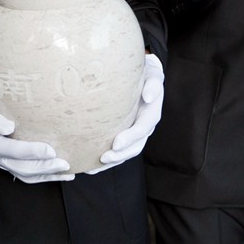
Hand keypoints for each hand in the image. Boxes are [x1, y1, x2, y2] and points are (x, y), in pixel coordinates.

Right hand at [0, 82, 72, 183]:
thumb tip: (8, 127)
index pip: (9, 150)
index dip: (30, 152)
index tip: (49, 150)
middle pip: (21, 167)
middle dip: (44, 167)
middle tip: (64, 163)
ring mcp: (3, 160)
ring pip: (26, 174)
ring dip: (47, 175)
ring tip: (67, 170)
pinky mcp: (10, 160)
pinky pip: (28, 173)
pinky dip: (45, 176)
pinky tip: (63, 173)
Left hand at [86, 54, 164, 174]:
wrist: (143, 78)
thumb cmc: (146, 75)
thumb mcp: (152, 76)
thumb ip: (152, 86)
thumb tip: (148, 97)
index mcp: (151, 115)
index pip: (142, 129)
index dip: (130, 138)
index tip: (116, 143)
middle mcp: (144, 127)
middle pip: (135, 147)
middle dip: (119, 155)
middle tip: (103, 158)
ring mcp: (135, 134)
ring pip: (126, 153)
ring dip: (112, 161)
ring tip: (94, 167)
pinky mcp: (126, 135)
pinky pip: (117, 151)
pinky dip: (106, 160)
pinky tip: (91, 166)